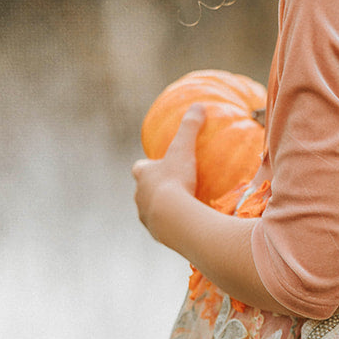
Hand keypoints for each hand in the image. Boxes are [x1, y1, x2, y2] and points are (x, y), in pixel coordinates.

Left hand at [132, 105, 204, 239]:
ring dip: (161, 209)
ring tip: (179, 210)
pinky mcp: (156, 233)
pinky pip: (163, 228)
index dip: (148, 167)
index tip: (159, 165)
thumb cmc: (175, 180)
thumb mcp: (183, 150)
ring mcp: (146, 217)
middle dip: (153, 189)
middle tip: (172, 187)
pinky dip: (171, 226)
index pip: (139, 168)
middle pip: (143, 190)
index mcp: (142, 175)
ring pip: (151, 210)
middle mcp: (139, 196)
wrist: (173, 218)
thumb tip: (198, 105)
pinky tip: (185, 225)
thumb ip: (190, 127)